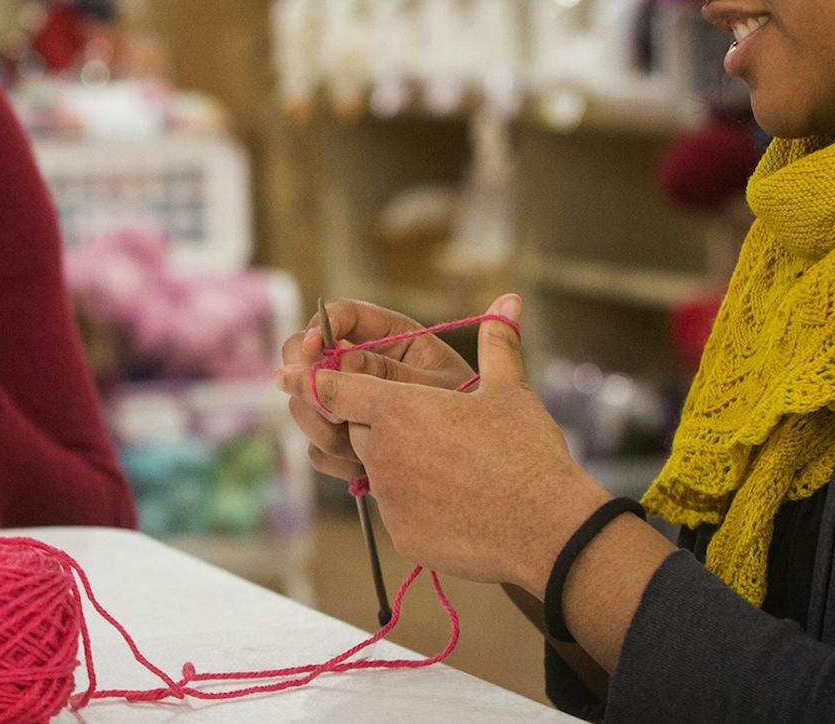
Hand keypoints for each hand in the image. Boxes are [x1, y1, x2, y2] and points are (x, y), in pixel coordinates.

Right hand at [274, 296, 482, 484]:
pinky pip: (317, 447)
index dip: (320, 326)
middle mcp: (361, 366)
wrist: (483, 466)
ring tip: (361, 449)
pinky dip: (334, 458)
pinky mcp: (345, 438)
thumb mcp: (436, 386)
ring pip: (305, 405)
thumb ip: (387, 372)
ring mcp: (348, 404)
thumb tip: (340, 358)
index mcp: (389, 336)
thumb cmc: (472, 413)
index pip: (340, 315)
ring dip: (324, 428)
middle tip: (335, 413)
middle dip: (312, 384)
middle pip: (304, 356)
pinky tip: (364, 469)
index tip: (313, 347)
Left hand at [308, 299, 610, 591]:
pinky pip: (396, 509)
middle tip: (424, 427)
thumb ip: (498, 344)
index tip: (289, 374)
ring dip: (398, 463)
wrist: (545, 528)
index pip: (330, 388)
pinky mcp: (399, 534)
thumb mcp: (510, 391)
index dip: (311, 378)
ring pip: (375, 470)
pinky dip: (416, 501)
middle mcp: (380, 452)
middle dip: (376, 425)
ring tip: (449, 463)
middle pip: (356, 430)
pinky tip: (456, 498)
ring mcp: (387, 497)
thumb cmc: (526, 453)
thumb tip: (509, 301)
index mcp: (396, 408)